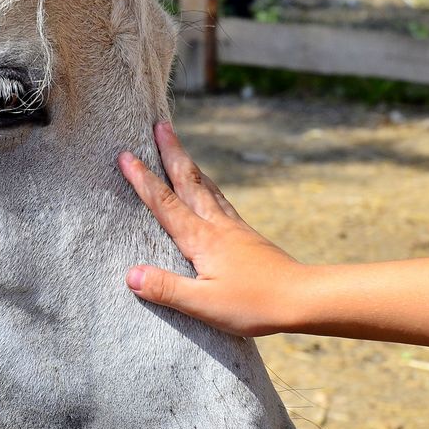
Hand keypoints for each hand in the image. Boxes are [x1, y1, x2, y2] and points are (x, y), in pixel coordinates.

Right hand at [119, 122, 306, 336]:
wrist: (302, 298)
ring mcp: (234, 228)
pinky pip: (221, 201)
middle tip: (159, 125)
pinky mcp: (247, 236)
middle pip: (189, 181)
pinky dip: (208, 186)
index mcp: (202, 239)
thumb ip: (166, 288)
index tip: (125, 155)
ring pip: (206, 187)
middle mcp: (217, 226)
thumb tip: (130, 275)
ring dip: (189, 165)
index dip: (143, 180)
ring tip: (179, 147)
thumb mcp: (203, 304)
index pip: (165, 203)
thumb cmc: (253, 304)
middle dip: (171, 152)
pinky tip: (209, 189)